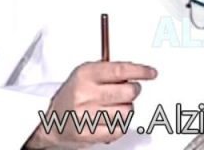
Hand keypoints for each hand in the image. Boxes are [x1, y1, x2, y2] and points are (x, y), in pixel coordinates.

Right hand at [24, 61, 157, 148]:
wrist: (53, 120)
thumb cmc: (74, 94)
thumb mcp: (86, 74)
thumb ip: (109, 70)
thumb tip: (138, 71)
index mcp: (85, 74)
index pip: (120, 70)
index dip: (140, 71)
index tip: (151, 73)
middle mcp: (85, 93)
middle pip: (128, 92)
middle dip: (132, 91)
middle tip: (127, 91)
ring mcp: (86, 115)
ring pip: (127, 111)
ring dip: (126, 109)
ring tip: (115, 107)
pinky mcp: (89, 133)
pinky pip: (119, 129)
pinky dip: (119, 125)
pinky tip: (111, 119)